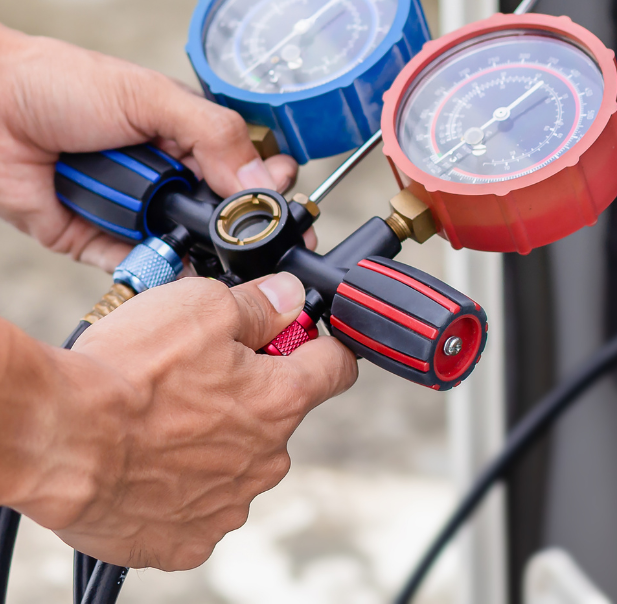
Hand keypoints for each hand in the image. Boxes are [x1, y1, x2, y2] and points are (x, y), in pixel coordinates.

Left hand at [0, 26, 300, 269]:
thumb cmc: (60, 83)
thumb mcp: (150, 96)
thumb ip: (213, 135)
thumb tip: (265, 178)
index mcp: (188, 135)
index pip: (246, 166)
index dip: (269, 189)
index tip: (286, 207)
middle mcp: (166, 175)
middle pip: (222, 214)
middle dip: (241, 228)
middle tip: (262, 241)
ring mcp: (134, 209)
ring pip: (185, 244)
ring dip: (202, 253)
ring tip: (226, 261)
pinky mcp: (97, 240)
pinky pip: (139, 266)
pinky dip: (160, 273)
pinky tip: (184, 279)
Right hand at [2, 272, 356, 569]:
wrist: (59, 440)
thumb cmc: (128, 374)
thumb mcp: (203, 306)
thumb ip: (260, 303)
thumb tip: (291, 296)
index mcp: (282, 399)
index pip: (337, 367)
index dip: (318, 345)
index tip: (297, 338)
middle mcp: (268, 458)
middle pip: (278, 415)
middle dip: (248, 394)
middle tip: (196, 376)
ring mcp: (230, 504)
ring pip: (237, 462)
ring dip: (212, 442)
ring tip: (159, 421)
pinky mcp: (187, 541)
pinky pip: (198, 509)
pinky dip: (178, 489)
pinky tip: (146, 465)